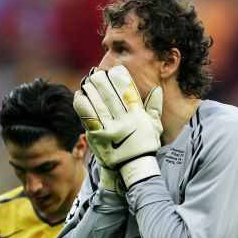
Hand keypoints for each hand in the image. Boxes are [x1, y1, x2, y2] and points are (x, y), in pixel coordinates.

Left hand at [74, 65, 163, 187]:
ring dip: (90, 90)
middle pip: (110, 96)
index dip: (120, 79)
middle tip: (96, 73)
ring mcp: (110, 130)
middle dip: (102, 81)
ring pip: (97, 104)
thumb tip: (157, 89)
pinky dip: (82, 104)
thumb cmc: (144, 145)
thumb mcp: (154, 126)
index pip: (128, 92)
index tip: (114, 70)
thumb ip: (154, 107)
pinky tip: (80, 95)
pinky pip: (88, 116)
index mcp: (138, 117)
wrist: (133, 167)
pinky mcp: (98, 137)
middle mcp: (124, 122)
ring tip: (86, 81)